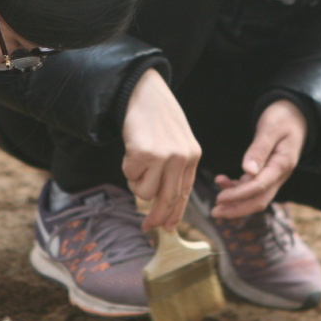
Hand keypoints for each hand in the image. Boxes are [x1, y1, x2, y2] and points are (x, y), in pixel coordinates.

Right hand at [121, 69, 200, 230]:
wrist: (143, 92)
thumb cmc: (156, 118)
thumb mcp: (176, 142)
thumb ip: (174, 168)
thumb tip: (161, 201)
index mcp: (193, 156)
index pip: (185, 193)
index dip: (175, 213)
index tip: (168, 228)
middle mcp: (182, 158)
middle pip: (168, 200)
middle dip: (156, 217)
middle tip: (147, 228)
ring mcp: (164, 156)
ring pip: (145, 192)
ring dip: (136, 181)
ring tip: (137, 160)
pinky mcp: (144, 154)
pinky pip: (130, 176)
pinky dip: (127, 167)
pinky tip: (132, 149)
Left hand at [211, 99, 307, 218]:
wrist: (295, 115)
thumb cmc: (282, 118)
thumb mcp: (270, 129)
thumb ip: (259, 149)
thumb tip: (247, 171)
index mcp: (282, 164)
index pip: (259, 187)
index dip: (238, 196)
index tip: (219, 199)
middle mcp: (279, 174)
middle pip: (259, 200)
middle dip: (237, 209)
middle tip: (215, 212)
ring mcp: (274, 175)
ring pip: (255, 197)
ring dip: (236, 203)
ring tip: (216, 204)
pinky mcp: (267, 173)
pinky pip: (253, 187)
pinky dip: (237, 188)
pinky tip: (222, 181)